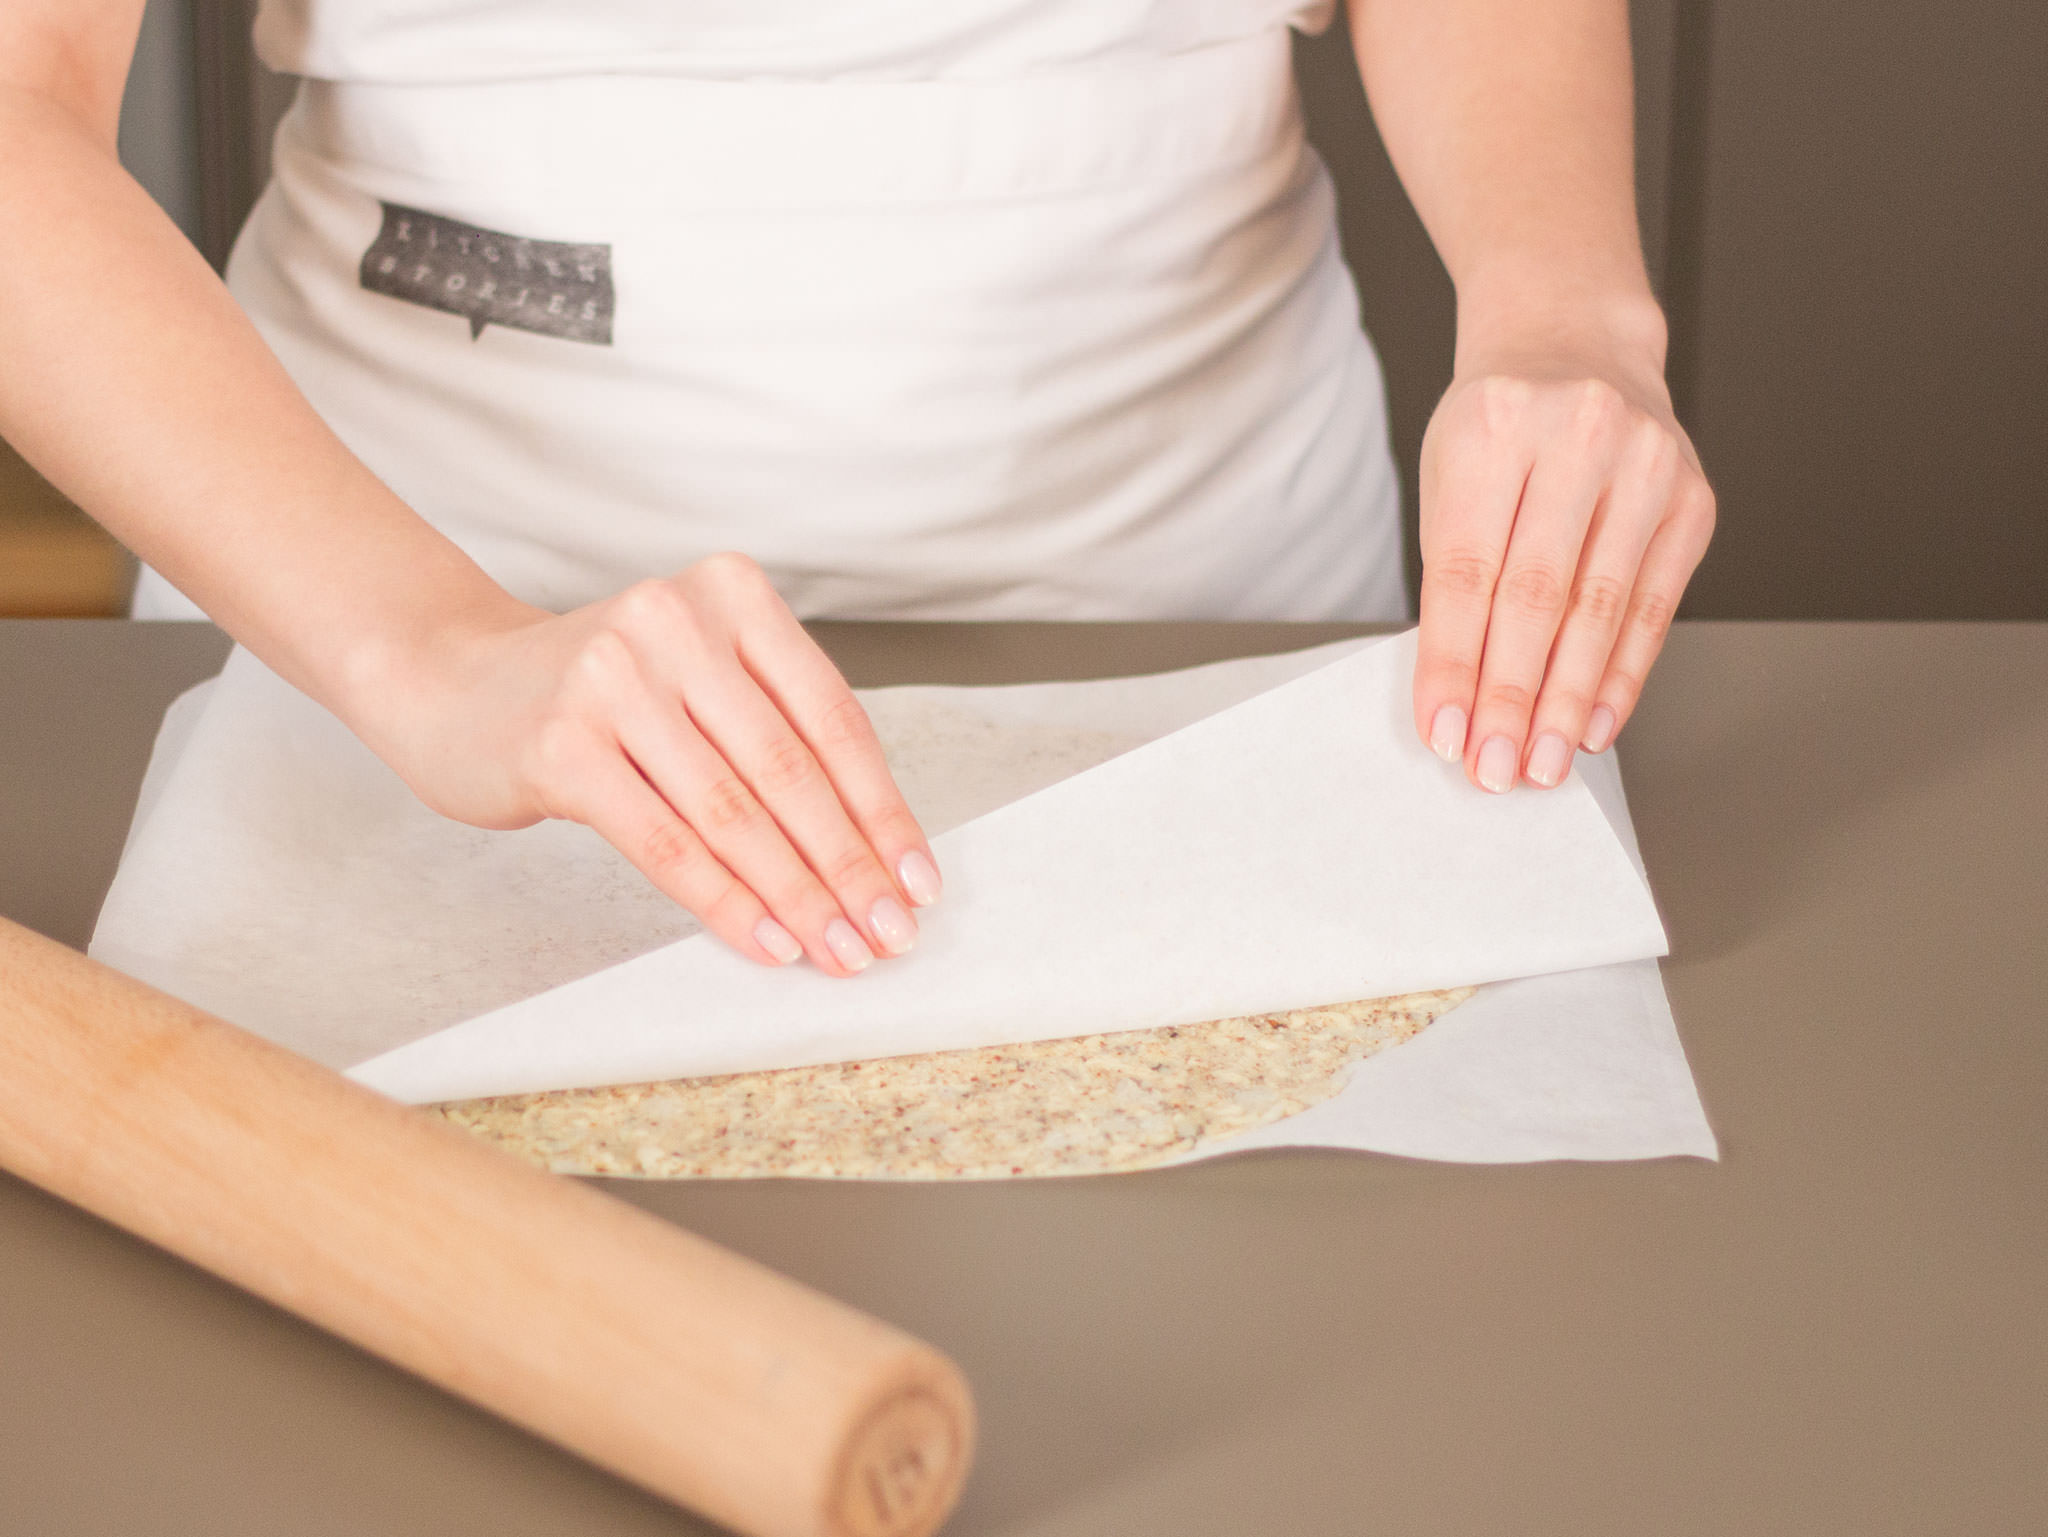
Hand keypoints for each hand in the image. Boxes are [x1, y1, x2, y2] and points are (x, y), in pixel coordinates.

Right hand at [359, 553, 939, 976]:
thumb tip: (870, 848)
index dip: (882, 810)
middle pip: (790, 770)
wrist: (447, 678)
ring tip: (838, 950)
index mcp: (731, 595)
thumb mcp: (694, 676)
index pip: (832, 717)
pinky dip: (725, 902)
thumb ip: (770, 729)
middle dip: (849, 867)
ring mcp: (614, 679)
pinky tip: (764, 942)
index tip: (918, 881)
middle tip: (888, 934)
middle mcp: (676, 622)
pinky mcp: (562, 745)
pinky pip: (666, 842)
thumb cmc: (594, 692)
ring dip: (796, 896)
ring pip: (734, 812)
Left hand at [1412, 332, 1714, 792]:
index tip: (1445, 734)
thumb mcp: (1450, 477)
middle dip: (1513, 697)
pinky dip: (1622, 675)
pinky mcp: (1693, 499)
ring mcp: (1648, 464)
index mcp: (1495, 428)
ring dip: (1570, 701)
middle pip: (1538, 598)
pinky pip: (1653, 606)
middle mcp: (1578, 438)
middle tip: (1495, 768)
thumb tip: (1459, 698)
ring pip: (1601, 610)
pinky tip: (1598, 723)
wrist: (1575, 349)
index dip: (1456, 664)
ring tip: (1543, 762)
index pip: (1468, 573)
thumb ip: (1455, 577)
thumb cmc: (1499, 429)